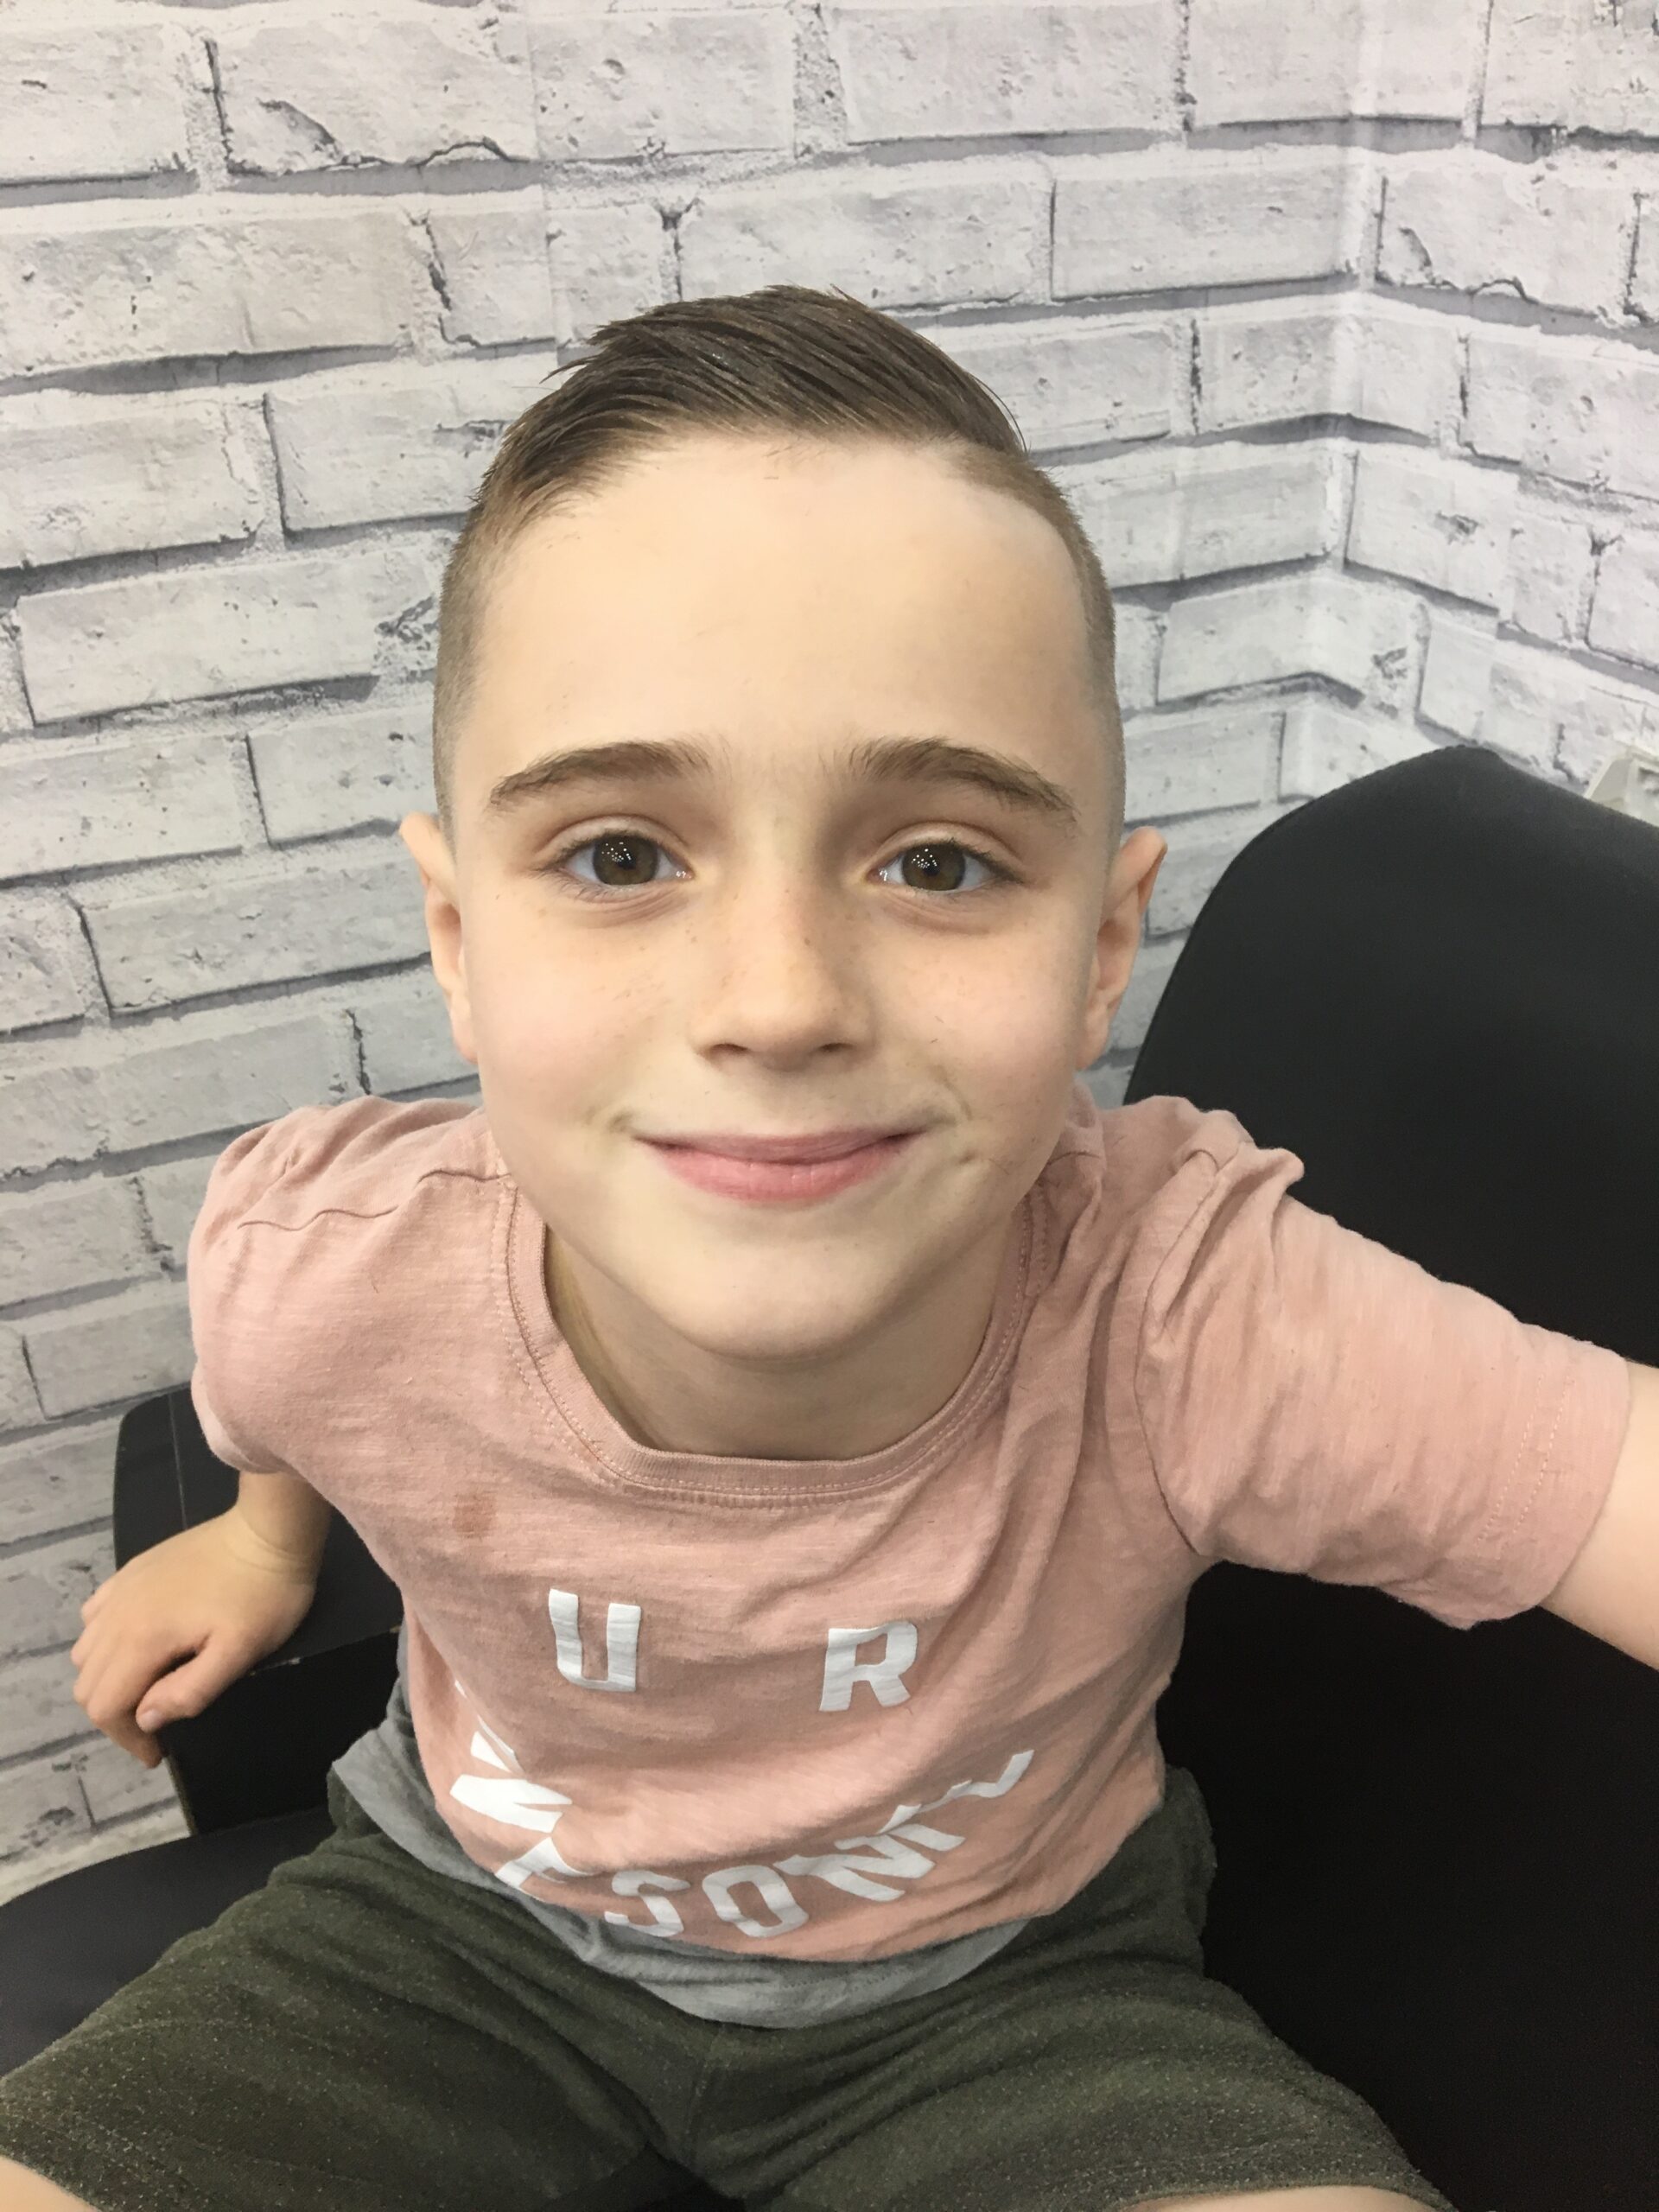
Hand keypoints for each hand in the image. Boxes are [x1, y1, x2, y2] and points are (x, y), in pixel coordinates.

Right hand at [70, 1509, 320, 1770]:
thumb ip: (189, 1692)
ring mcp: (122, 1587)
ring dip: (108, 1679)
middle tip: (156, 1726)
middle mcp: (118, 1613)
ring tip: (147, 1689)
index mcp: (141, 1638)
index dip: (126, 1739)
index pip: (104, 1706)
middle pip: (88, 1683)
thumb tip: (146, 1718)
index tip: (159, 1752)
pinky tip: (137, 1643)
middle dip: (116, 1716)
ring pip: (86, 1651)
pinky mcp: (133, 1569)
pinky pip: (95, 1614)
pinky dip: (104, 1641)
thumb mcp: (238, 1654)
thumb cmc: (263, 1595)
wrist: (269, 1529)